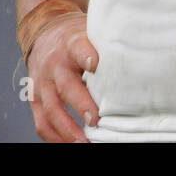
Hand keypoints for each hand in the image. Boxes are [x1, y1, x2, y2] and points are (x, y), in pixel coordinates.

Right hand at [25, 13, 100, 142]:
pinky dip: (54, 137)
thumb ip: (107, 44)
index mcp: (71, 44)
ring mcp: (43, 83)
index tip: (94, 64)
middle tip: (96, 119)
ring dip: (68, 128)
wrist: (43, 35)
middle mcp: (55, 64)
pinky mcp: (35, 99)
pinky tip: (68, 144)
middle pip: (66, 85)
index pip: (77, 47)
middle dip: (81, 104)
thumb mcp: (89, 32)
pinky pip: (42, 122)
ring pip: (52, 108)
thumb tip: (140, 53)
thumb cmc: (75, 38)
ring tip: (83, 141)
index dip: (85, 55)